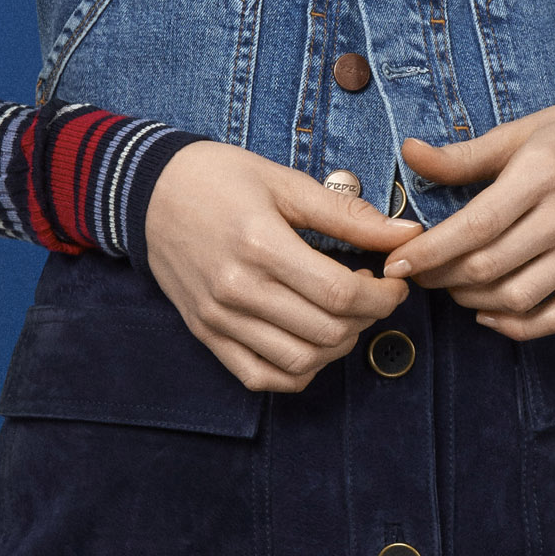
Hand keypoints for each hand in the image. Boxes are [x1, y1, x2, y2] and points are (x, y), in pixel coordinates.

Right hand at [144, 143, 423, 392]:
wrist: (148, 191)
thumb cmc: (218, 178)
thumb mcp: (285, 182)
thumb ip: (348, 215)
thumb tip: (407, 234)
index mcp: (260, 244)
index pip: (340, 293)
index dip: (382, 295)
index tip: (394, 282)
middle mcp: (237, 289)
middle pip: (327, 331)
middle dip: (368, 318)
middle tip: (373, 293)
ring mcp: (219, 318)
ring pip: (300, 362)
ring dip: (339, 347)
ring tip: (344, 316)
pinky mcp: (206, 333)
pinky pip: (260, 377)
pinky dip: (297, 372)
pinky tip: (311, 343)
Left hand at [383, 97, 554, 339]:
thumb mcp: (520, 132)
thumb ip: (463, 154)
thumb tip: (409, 153)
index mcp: (541, 174)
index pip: (477, 225)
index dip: (432, 250)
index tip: (398, 263)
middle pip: (490, 266)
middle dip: (442, 277)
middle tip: (418, 272)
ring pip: (518, 296)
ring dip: (472, 301)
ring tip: (451, 286)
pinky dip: (518, 326)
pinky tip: (488, 314)